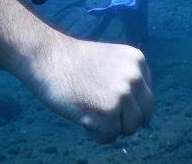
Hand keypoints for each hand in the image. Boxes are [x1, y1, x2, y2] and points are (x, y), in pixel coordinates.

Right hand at [26, 32, 152, 140]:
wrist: (45, 55)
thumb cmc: (72, 63)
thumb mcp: (110, 63)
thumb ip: (129, 83)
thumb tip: (146, 122)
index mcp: (137, 61)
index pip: (145, 99)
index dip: (124, 104)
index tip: (103, 92)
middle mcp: (135, 76)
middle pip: (141, 116)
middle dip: (121, 119)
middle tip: (96, 106)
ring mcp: (123, 93)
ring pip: (128, 129)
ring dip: (107, 126)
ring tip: (87, 109)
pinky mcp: (108, 110)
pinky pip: (109, 137)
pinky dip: (95, 134)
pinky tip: (82, 116)